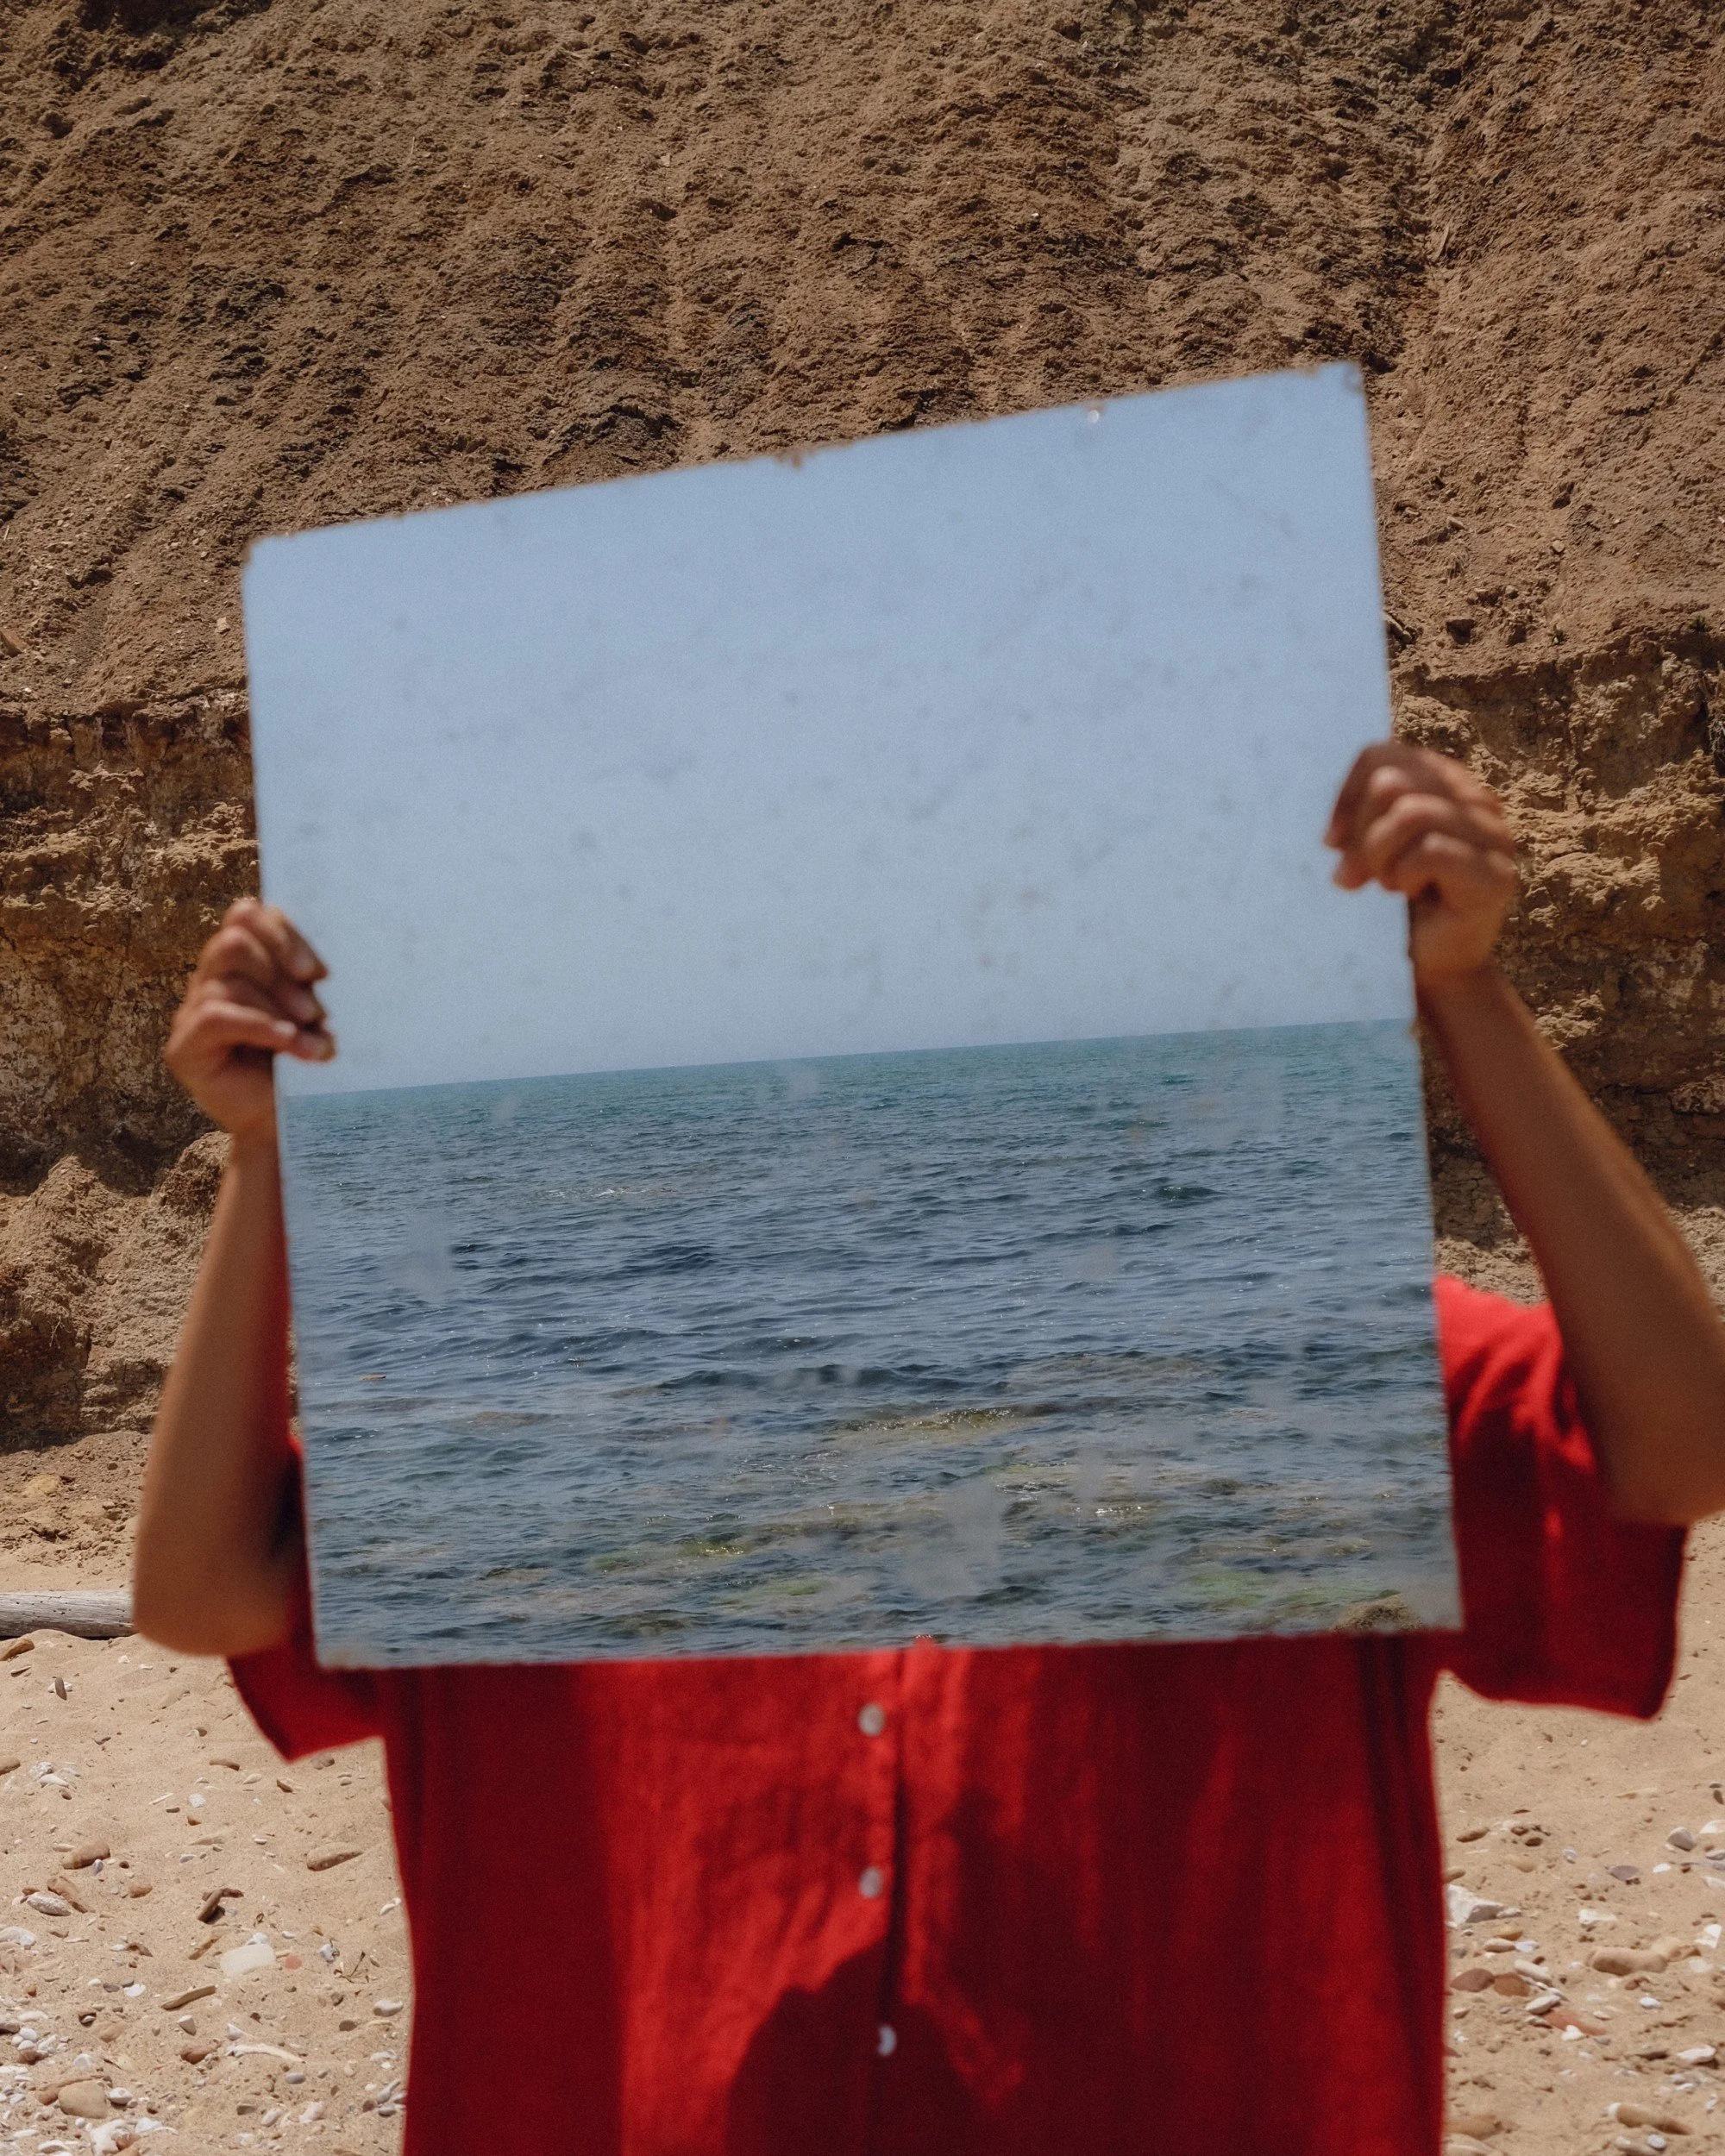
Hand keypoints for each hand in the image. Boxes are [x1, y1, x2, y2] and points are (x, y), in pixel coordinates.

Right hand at [165, 899, 333, 1149]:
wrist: (289, 1123)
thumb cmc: (306, 1062)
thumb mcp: (312, 1012)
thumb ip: (307, 978)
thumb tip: (323, 959)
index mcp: (241, 962)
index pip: (246, 915)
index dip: (282, 934)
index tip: (319, 972)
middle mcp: (210, 980)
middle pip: (233, 940)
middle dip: (281, 972)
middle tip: (317, 1011)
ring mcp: (191, 1012)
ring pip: (229, 981)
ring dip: (280, 1007)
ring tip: (316, 1040)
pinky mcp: (183, 1047)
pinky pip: (216, 1016)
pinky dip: (260, 1026)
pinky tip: (289, 1043)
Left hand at [1324, 743, 1517, 985]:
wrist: (1434, 965)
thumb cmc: (1397, 906)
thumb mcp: (1372, 850)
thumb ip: (1364, 817)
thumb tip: (1333, 830)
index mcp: (1447, 784)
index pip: (1383, 755)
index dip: (1347, 796)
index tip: (1330, 842)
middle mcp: (1477, 801)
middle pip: (1393, 781)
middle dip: (1361, 833)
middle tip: (1356, 876)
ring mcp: (1493, 836)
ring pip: (1411, 813)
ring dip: (1381, 855)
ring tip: (1386, 884)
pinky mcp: (1495, 875)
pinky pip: (1430, 850)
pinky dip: (1405, 874)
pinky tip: (1408, 894)